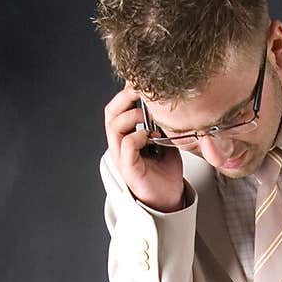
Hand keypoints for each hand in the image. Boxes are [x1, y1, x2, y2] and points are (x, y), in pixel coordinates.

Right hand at [103, 82, 187, 212]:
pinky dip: (137, 136)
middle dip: (125, 97)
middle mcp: (119, 145)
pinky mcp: (129, 169)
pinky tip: (150, 136)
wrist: (168, 200)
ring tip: (148, 116)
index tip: (142, 82)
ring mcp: (121, 157)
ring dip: (132, 116)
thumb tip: (170, 104)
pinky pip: (126, 146)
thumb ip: (163, 124)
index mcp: (126, 136)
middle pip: (111, 113)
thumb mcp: (166, 141)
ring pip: (114, 126)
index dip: (126, 93)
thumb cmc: (165, 173)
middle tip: (141, 90)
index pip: (117, 108)